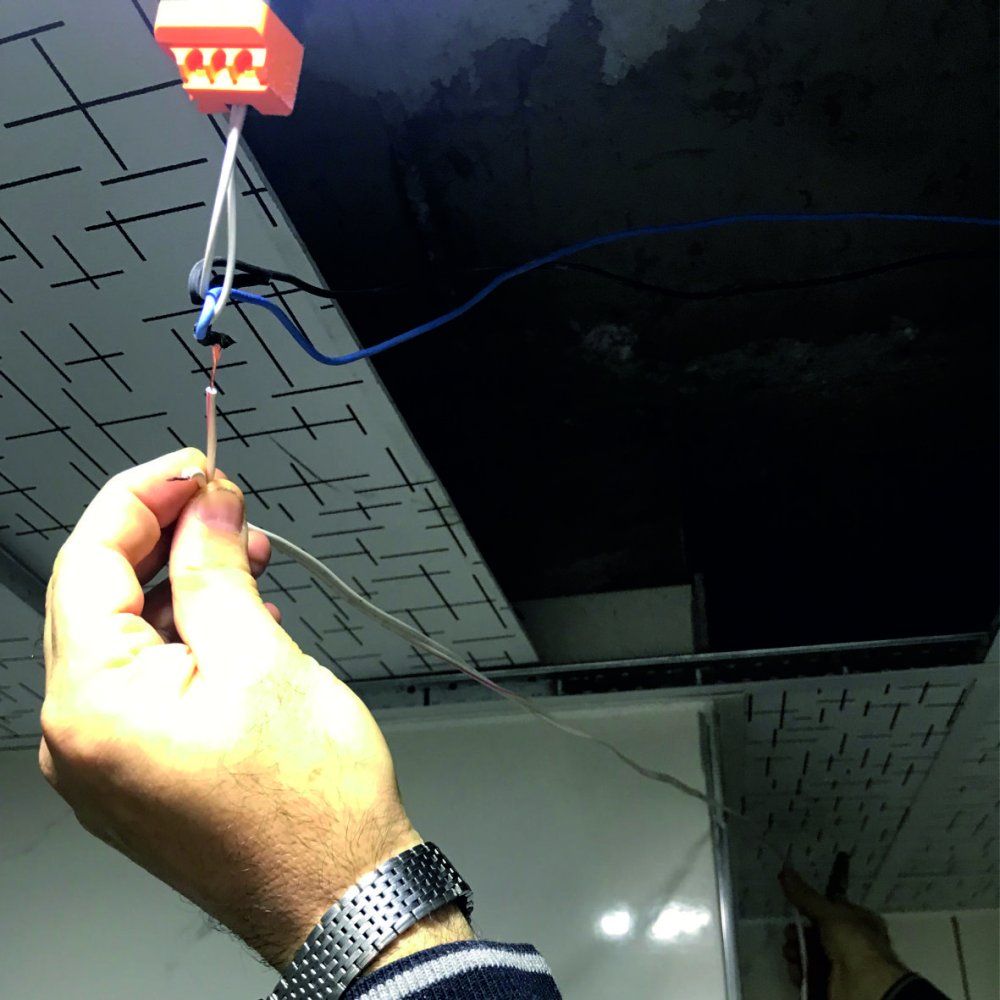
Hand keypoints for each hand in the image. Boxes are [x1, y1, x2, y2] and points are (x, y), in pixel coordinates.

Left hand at [40, 450, 470, 970]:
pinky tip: (233, 614)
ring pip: (124, 636)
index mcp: (95, 706)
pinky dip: (183, 634)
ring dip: (178, 585)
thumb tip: (207, 507)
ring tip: (243, 558)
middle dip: (162, 537)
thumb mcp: (263, 658)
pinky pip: (142, 680)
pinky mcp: (136, 772)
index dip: (141, 498)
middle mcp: (79, 738)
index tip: (192, 467)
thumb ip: (216, 570)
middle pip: (98, 596)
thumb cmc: (311, 805)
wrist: (340, 892)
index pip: (89, 561)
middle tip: (222, 502)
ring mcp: (104, 760)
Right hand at [780, 869, 908, 999]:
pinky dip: (799, 971)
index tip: (794, 904)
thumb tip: (784, 870)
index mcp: (861, 922)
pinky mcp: (830, 985)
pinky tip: (795, 968)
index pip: (832, 910)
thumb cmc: (854, 943)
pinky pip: (809, 974)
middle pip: (817, 933)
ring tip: (790, 952)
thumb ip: (805, 896)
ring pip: (810, 953)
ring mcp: (841, 966)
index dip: (812, 907)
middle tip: (789, 932)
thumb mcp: (829, 913)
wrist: (864, 987)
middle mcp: (853, 943)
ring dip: (796, 951)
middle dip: (798, 932)